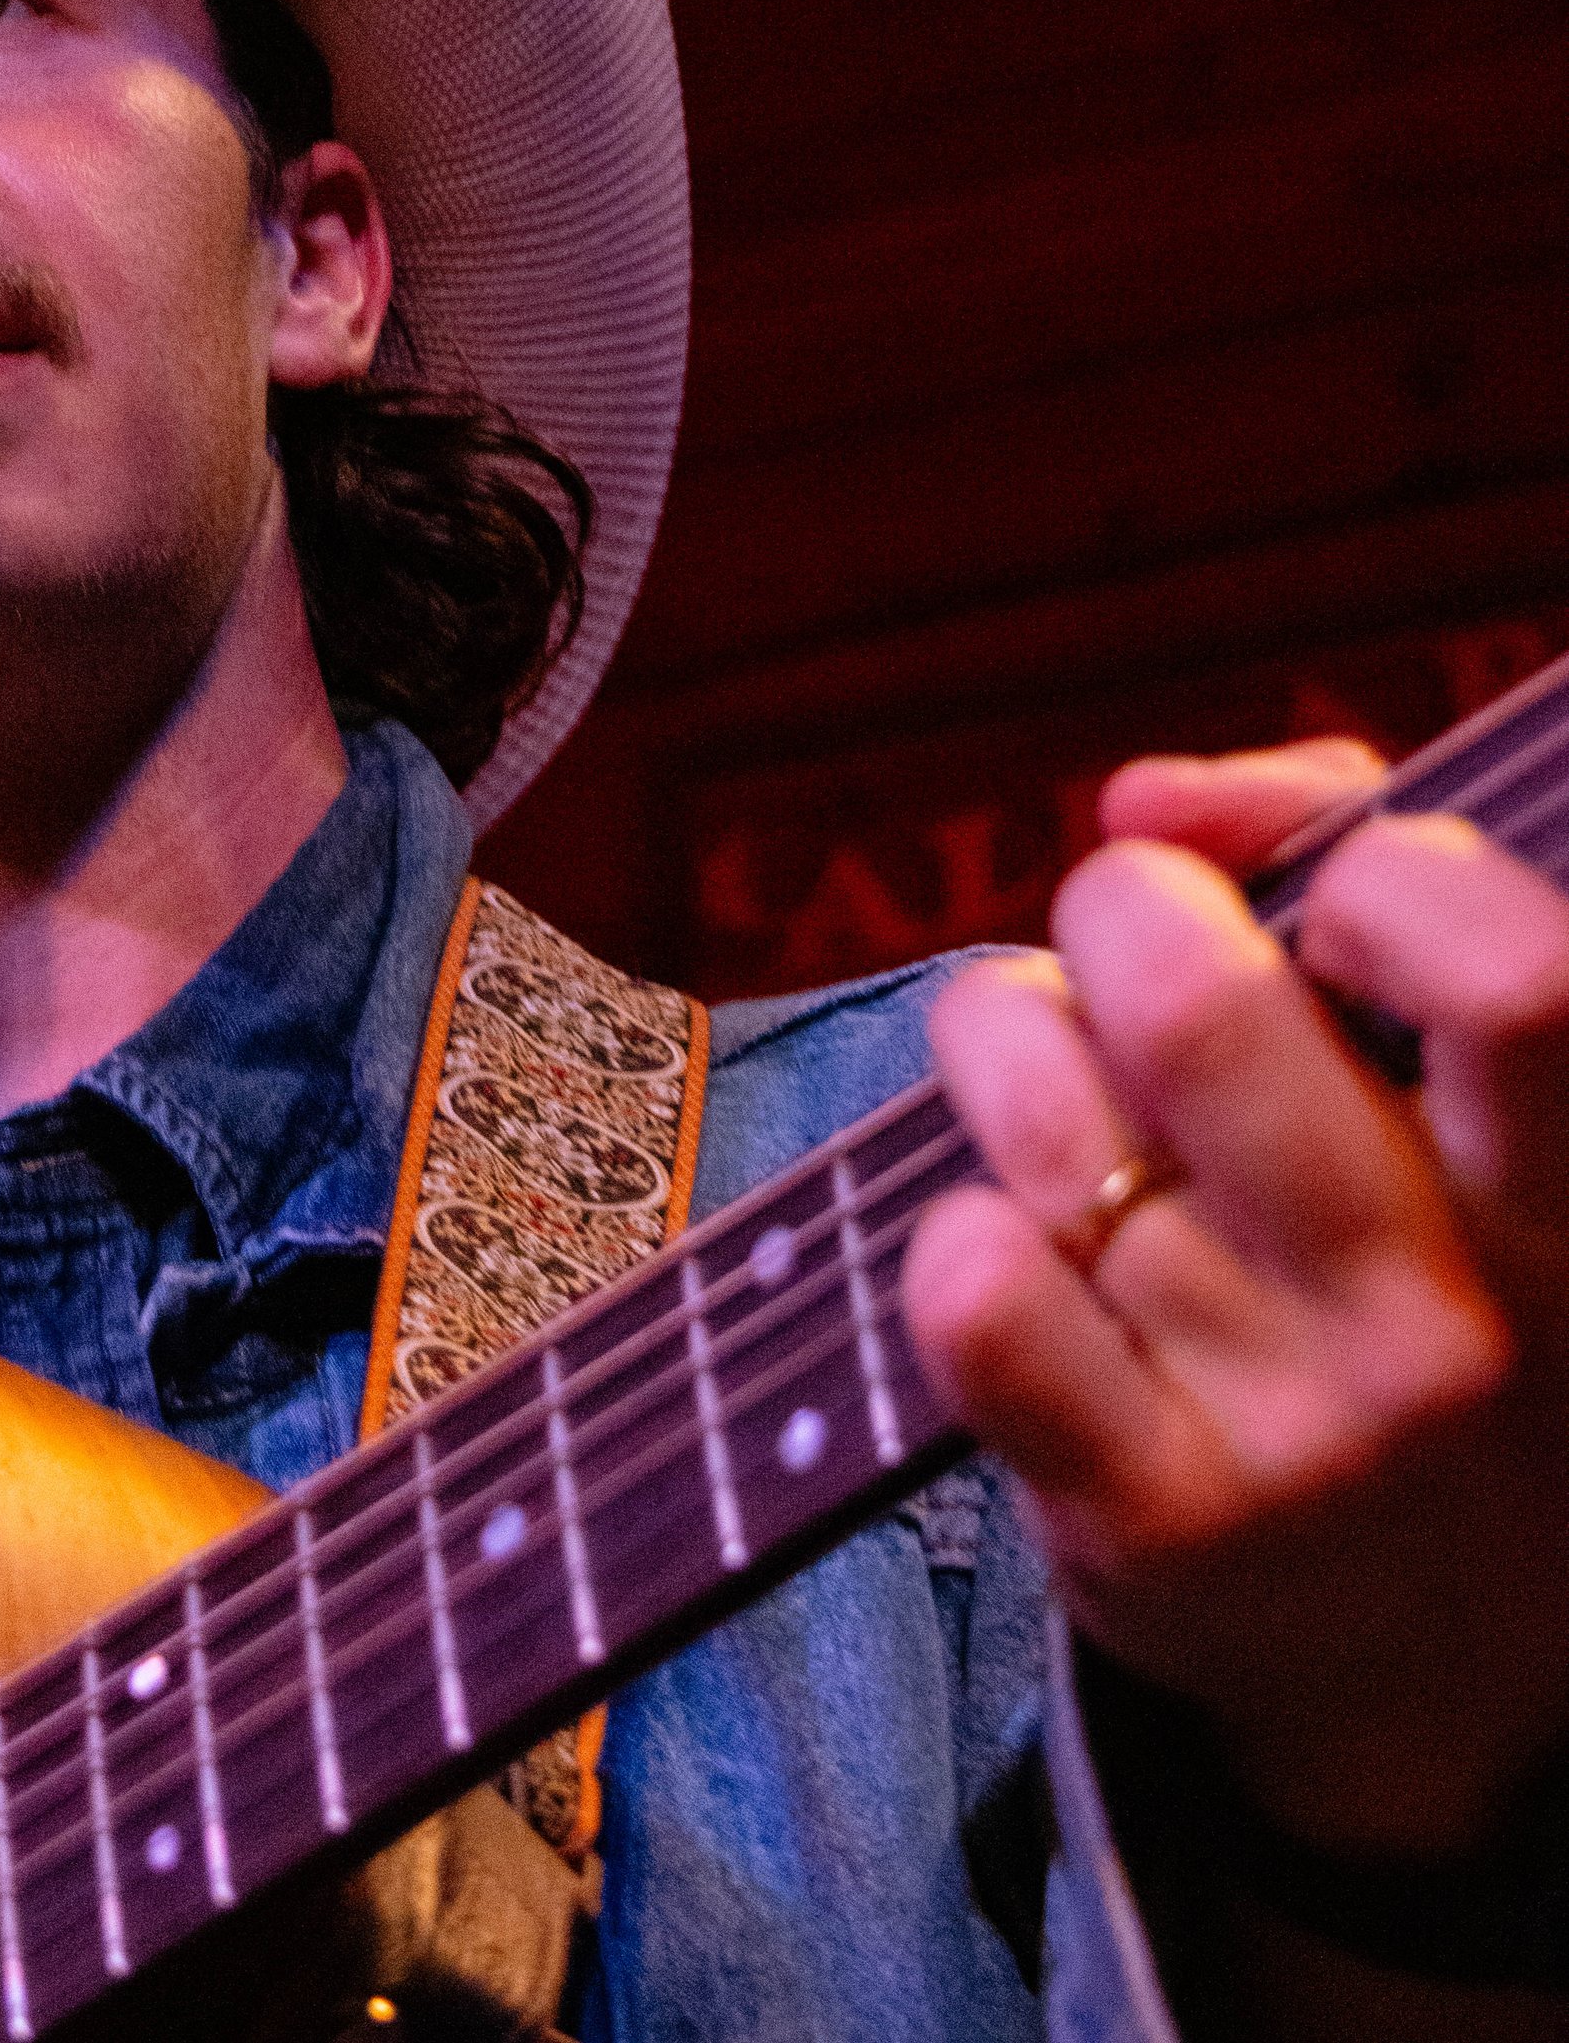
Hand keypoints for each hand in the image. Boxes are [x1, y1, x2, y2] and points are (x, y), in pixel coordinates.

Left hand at [902, 737, 1568, 1857]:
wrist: (1441, 1659)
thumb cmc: (1422, 1254)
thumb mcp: (1458, 1073)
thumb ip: (1333, 848)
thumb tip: (1149, 802)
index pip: (1501, 972)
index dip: (1379, 879)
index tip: (1334, 911)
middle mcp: (1463, 1329)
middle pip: (1199, 1005)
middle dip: (1122, 918)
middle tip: (1134, 952)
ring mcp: (1304, 1437)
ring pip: (1043, 1109)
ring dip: (1015, 1049)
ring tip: (1068, 1095)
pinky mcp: (1146, 1521)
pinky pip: (968, 1281)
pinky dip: (961, 1220)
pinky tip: (1031, 1246)